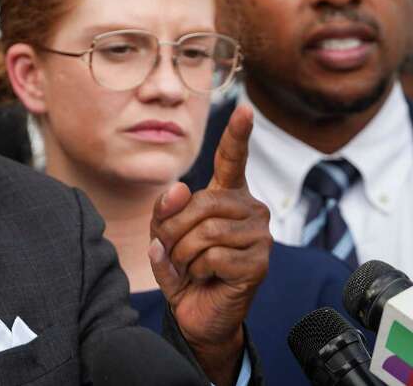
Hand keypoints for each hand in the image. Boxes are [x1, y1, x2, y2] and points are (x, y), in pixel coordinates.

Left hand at [148, 105, 271, 383]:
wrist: (197, 313)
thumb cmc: (183, 268)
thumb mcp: (163, 234)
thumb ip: (164, 210)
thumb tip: (178, 189)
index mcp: (227, 195)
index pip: (232, 159)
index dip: (237, 134)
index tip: (244, 109)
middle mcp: (249, 208)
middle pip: (200, 203)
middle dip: (174, 230)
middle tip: (176, 251)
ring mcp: (259, 235)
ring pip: (204, 231)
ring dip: (183, 254)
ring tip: (191, 266)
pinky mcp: (259, 262)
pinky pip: (212, 256)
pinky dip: (197, 270)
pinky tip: (206, 277)